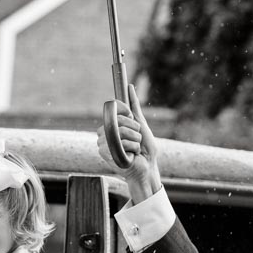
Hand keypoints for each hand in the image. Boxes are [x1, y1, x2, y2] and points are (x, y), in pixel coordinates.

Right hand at [97, 84, 161, 199]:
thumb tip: (129, 87)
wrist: (148, 166)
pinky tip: (131, 155)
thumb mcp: (140, 123)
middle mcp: (103, 136)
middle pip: (117, 121)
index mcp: (110, 128)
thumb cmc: (145, 148)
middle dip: (133, 129)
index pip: (114, 113)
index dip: (127, 118)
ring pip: (120, 132)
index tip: (134, 125)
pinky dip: (132, 148)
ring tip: (135, 149)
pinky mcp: (106, 155)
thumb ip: (134, 106)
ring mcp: (103, 146)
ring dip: (134, 140)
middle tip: (136, 140)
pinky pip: (120, 143)